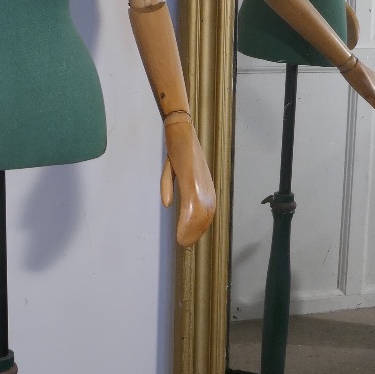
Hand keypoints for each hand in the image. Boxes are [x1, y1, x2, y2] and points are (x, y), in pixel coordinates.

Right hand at [160, 114, 215, 245]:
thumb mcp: (172, 170)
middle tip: (187, 243)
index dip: (199, 224)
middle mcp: (205, 185)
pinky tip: (183, 227)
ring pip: (200, 212)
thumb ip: (169, 187)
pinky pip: (191, 202)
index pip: (207, 209)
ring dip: (192, 228)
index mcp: (203, 184)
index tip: (192, 236)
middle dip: (197, 230)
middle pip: (206, 213)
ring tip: (184, 240)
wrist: (179, 130)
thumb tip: (168, 204)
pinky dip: (188, 217)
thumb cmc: (177, 148)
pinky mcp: (192, 178)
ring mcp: (200, 182)